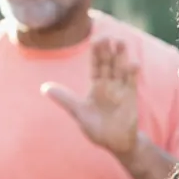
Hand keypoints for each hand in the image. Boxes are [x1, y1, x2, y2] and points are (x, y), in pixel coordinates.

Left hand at [41, 39, 138, 156]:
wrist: (116, 143)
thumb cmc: (97, 129)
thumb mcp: (78, 113)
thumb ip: (65, 99)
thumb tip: (44, 88)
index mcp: (97, 86)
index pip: (96, 66)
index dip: (96, 53)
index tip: (95, 39)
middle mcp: (110, 85)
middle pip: (109, 64)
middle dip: (108, 51)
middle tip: (107, 36)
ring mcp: (121, 90)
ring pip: (121, 69)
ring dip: (121, 57)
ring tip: (121, 42)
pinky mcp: (131, 98)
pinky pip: (132, 83)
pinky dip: (133, 74)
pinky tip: (133, 64)